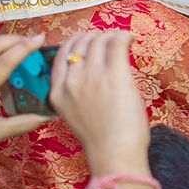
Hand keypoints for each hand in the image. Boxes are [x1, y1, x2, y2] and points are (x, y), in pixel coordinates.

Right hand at [49, 31, 149, 174]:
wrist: (113, 154)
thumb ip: (77, 92)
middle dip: (94, 36)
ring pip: (99, 41)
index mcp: (57, 92)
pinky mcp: (114, 74)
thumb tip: (94, 70)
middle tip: (108, 38)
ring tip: (122, 39)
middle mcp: (71, 81)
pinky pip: (117, 43)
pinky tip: (131, 38)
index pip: (61, 55)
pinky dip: (125, 36)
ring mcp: (91, 76)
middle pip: (79, 44)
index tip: (87, 39)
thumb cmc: (101, 139)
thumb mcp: (75, 114)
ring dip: (111, 35)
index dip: (75, 42)